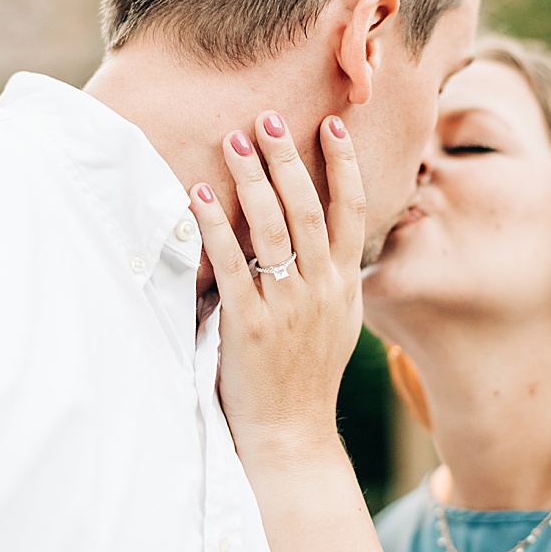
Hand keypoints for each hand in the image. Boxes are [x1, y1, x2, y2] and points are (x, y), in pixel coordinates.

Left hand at [188, 112, 364, 462]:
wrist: (293, 435)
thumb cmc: (308, 377)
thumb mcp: (338, 323)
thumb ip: (333, 279)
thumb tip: (329, 242)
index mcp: (344, 285)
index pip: (352, 211)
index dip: (343, 165)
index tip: (332, 124)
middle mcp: (321, 290)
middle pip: (309, 208)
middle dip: (288, 158)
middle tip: (268, 116)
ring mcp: (287, 307)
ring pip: (273, 229)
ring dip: (252, 179)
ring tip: (233, 139)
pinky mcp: (251, 326)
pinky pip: (231, 265)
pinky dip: (215, 227)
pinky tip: (198, 196)